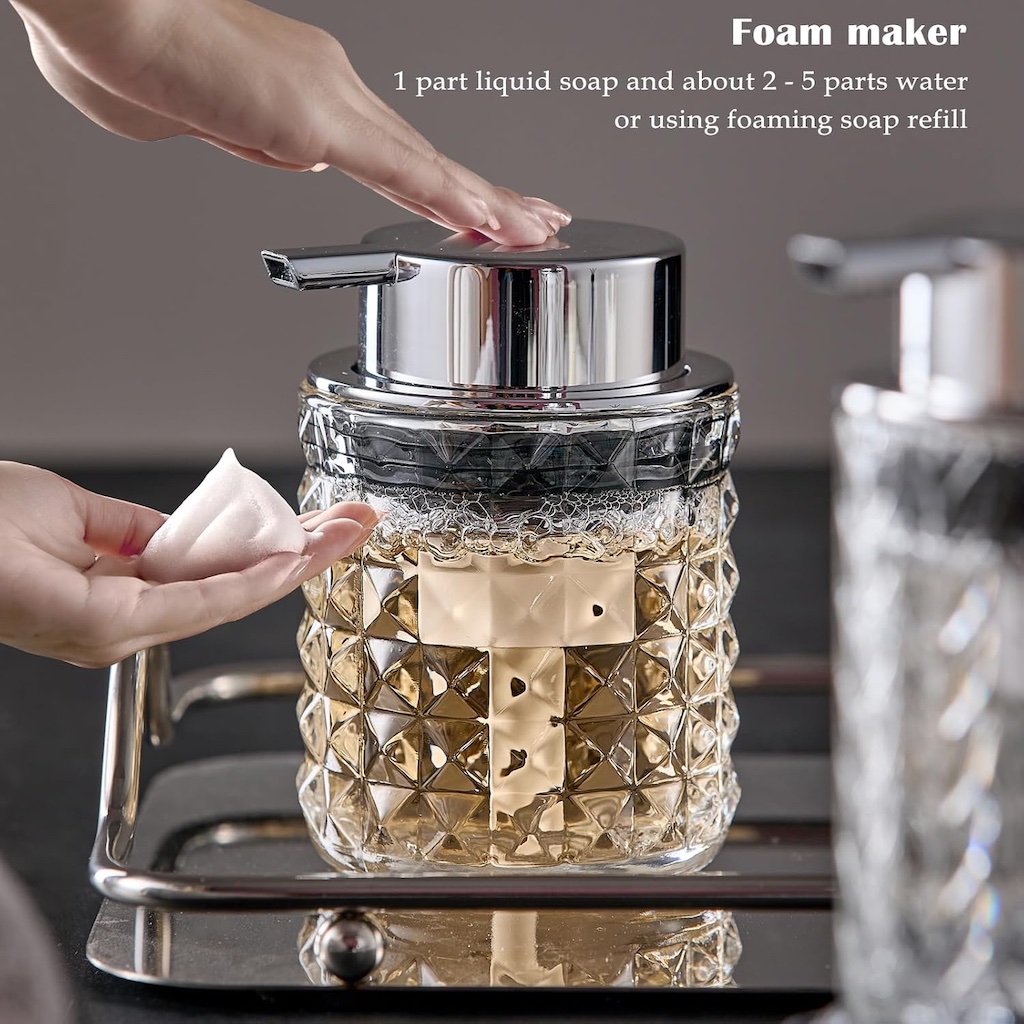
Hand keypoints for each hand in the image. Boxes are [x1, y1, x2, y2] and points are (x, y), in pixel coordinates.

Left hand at [0, 462, 375, 667]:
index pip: (214, 577)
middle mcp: (123, 625)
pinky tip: (291, 558)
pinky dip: (248, 578)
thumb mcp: (72, 515)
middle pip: (235, 590)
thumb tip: (184, 534)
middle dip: (303, 556)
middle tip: (357, 526)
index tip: (317, 529)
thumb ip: (136, 533)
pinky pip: (197, 600)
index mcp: (115, 598)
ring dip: (293, 560)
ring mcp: (118, 629)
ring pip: (228, 596)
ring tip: (343, 533)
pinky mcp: (108, 623)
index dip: (272, 553)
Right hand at [9, 0, 569, 244]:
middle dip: (483, 193)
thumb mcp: (198, 121)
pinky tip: (489, 221)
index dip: (440, 184)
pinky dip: (450, 199)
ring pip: (427, 164)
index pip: (393, 154)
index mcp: (306, 95)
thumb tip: (271, 147)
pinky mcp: (319, 120)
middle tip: (535, 216)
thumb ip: (246, 139)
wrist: (101, 9)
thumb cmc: (128, 52)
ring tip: (534, 226)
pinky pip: (402, 171)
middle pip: (424, 157)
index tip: (477, 206)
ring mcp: (331, 102)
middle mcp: (331, 90)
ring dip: (483, 200)